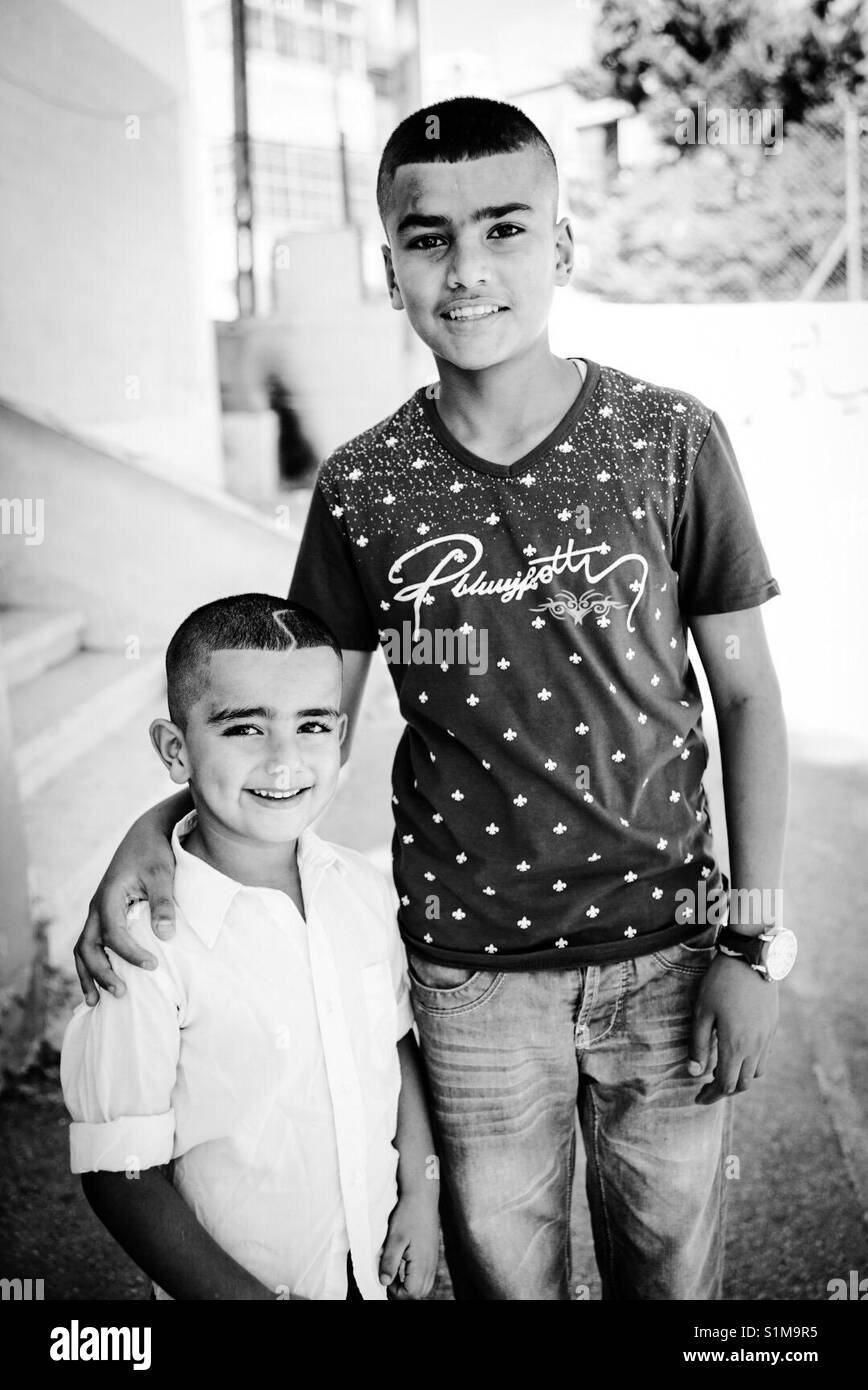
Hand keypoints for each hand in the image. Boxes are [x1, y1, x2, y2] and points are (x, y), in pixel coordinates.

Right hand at [73, 811, 177, 1004]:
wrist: (146, 834)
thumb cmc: (155, 853)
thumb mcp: (163, 874)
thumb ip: (164, 904)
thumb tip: (166, 935)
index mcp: (109, 897)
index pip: (113, 934)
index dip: (130, 954)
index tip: (153, 966)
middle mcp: (97, 906)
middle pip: (87, 946)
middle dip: (100, 972)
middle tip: (121, 993)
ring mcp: (98, 911)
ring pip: (83, 948)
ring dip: (88, 974)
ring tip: (95, 1002)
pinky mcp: (105, 914)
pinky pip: (91, 943)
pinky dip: (92, 964)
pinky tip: (101, 983)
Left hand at [379, 1191, 439, 1299]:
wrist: (422, 1197)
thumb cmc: (408, 1215)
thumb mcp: (395, 1238)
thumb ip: (389, 1262)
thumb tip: (383, 1282)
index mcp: (422, 1264)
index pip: (411, 1294)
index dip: (395, 1291)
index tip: (385, 1276)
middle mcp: (430, 1265)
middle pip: (419, 1293)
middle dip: (402, 1292)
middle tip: (388, 1277)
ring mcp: (433, 1260)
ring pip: (423, 1286)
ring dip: (409, 1286)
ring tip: (395, 1271)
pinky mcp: (431, 1255)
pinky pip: (425, 1276)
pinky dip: (414, 1277)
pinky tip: (404, 1264)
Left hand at [689, 952, 778, 1104]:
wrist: (750, 958)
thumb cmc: (720, 983)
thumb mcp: (702, 1012)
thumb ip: (697, 1045)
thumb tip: (694, 1073)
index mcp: (735, 1045)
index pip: (725, 1084)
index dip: (711, 1095)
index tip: (698, 1098)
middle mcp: (755, 1046)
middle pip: (743, 1084)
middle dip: (725, 1090)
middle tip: (707, 1088)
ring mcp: (767, 1037)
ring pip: (757, 1073)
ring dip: (740, 1078)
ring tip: (721, 1070)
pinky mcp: (773, 1027)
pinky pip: (764, 1056)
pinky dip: (751, 1064)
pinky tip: (737, 1052)